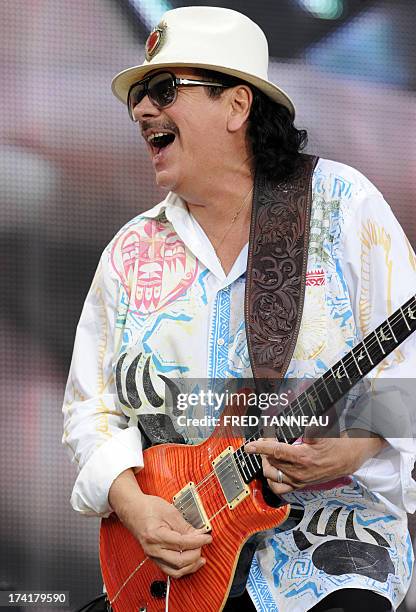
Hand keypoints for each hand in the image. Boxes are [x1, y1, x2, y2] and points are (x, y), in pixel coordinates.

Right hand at [109, 469, 211, 577]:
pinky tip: (190, 562)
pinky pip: (170, 570)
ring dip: (191, 566)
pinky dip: (182, 568)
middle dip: (196, 554)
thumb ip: (184, 526)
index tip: (207, 538)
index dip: (198, 542)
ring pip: (175, 571)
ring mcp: (152, 556)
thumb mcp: (169, 511)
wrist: (132, 510)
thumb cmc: (148, 507)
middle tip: (203, 544)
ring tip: (200, 557)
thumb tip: (199, 535)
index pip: (182, 543)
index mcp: (155, 535)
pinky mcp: (154, 558)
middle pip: (179, 561)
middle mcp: (153, 549)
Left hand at [244, 430, 385, 494]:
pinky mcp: (301, 485)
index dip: (260, 447)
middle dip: (266, 449)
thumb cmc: (335, 442)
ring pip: (272, 474)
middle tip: (270, 437)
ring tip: (270, 453)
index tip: (249, 446)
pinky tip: (272, 469)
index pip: (275, 451)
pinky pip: (279, 488)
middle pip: (271, 461)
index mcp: (302, 458)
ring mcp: (299, 481)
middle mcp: (299, 473)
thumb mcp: (318, 430)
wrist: (350, 457)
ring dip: (267, 463)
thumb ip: (299, 427)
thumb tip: (283, 423)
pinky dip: (272, 479)